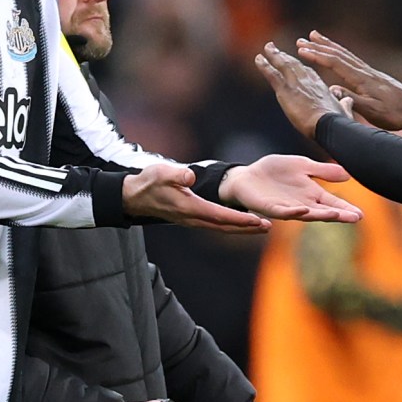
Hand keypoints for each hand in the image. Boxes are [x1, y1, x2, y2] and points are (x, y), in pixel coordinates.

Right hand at [119, 164, 268, 233]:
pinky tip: (242, 223)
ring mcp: (192, 220)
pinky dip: (231, 225)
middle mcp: (193, 218)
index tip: (257, 220)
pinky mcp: (192, 218)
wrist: (134, 196)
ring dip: (242, 229)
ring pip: (221, 228)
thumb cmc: (148, 182)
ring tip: (262, 227)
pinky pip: (216, 225)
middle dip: (247, 228)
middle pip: (225, 227)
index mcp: (189, 208)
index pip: (220, 216)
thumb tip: (190, 177)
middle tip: (268, 227)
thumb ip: (176, 174)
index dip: (240, 219)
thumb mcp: (160, 173)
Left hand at [218, 154, 361, 223]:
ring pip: (306, 214)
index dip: (345, 208)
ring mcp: (286, 207)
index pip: (332, 203)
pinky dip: (293, 211)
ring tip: (336, 215)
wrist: (248, 175)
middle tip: (354, 218)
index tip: (360, 214)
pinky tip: (303, 210)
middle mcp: (301, 204)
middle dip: (338, 214)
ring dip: (320, 215)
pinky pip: (282, 211)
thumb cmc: (275, 172)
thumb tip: (348, 175)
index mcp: (311, 194)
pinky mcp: (269, 207)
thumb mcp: (302, 166)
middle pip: (323, 211)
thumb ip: (322, 171)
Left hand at [255, 44, 354, 138]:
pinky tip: (258, 59)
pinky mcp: (286, 91)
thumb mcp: (344, 110)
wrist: (329, 124)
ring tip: (267, 47)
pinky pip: (272, 74)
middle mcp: (308, 80)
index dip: (300, 66)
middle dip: (285, 56)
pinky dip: (264, 66)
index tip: (295, 59)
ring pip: (283, 65)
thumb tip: (348, 101)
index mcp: (321, 86)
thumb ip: (344, 104)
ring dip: (273, 55)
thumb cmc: (338, 122)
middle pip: (294, 64)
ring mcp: (296, 84)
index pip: (308, 72)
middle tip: (277, 48)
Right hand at [295, 30, 401, 131]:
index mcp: (362, 79)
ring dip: (328, 45)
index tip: (302, 50)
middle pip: (339, 54)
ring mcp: (369, 71)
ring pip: (345, 54)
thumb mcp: (372, 111)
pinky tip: (335, 52)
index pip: (336, 64)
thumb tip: (331, 89)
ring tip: (315, 36)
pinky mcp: (372, 74)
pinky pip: (351, 59)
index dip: (318, 56)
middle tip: (301, 39)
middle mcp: (364, 71)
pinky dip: (340, 52)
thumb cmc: (395, 113)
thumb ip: (352, 99)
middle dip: (319, 46)